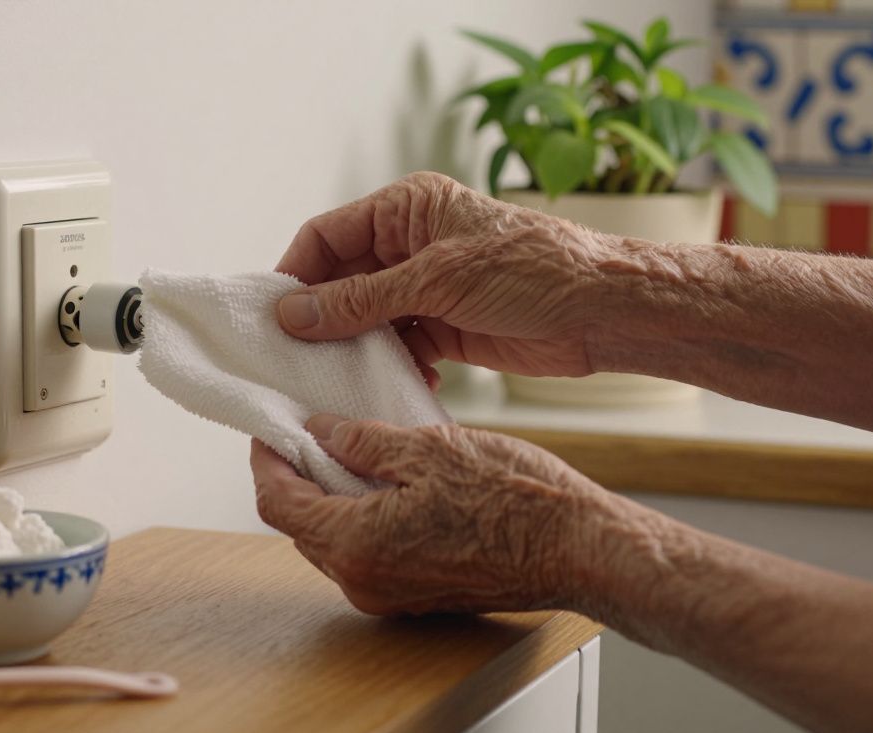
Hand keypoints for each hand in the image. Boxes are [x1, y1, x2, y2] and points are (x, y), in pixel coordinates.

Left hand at [250, 414, 618, 614]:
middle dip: (296, 478)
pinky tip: (382, 482)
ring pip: (335, 542)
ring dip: (330, 499)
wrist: (580, 548)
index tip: (269, 431)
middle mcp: (365, 581)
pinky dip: (361, 518)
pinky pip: (369, 555)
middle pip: (301, 526)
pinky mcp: (418, 594)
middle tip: (304, 433)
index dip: (266, 462)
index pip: (278, 503)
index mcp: (357, 545)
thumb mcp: (428, 449)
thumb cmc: (517, 501)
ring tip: (345, 450)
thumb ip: (362, 441)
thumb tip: (321, 431)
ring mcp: (392, 595)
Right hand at [274, 172, 618, 377]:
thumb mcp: (436, 281)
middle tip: (292, 358)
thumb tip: (293, 314)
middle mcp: (410, 244)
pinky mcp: (445, 326)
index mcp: (406, 209)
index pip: (327, 235)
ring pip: (366, 319)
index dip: (295, 272)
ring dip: (355, 349)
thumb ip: (360, 300)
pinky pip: (398, 346)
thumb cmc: (531, 271)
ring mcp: (426, 287)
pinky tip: (393, 383)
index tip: (270, 315)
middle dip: (320, 319)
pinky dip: (392, 366)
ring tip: (336, 380)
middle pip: (341, 281)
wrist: (602, 312)